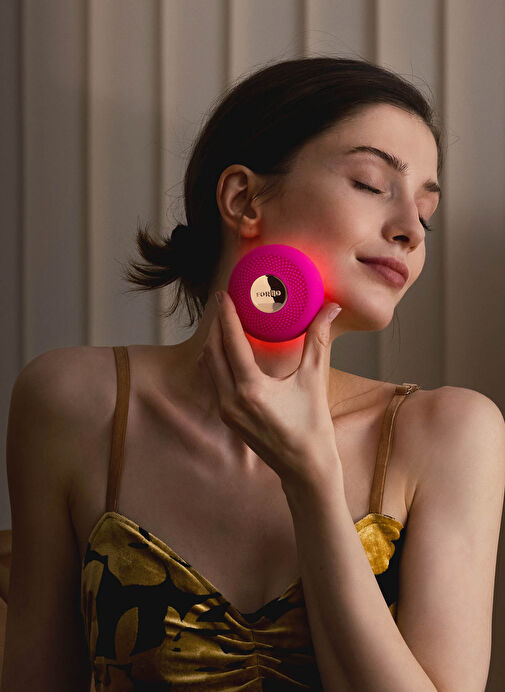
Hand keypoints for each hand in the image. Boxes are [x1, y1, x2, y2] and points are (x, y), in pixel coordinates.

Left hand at [197, 290, 342, 486]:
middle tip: (224, 304)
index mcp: (251, 389)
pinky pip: (214, 381)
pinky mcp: (227, 417)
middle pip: (212, 351)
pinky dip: (217, 362)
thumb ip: (318, 340)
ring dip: (214, 343)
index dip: (226, 315)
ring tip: (224, 324)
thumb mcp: (315, 379)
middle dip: (216, 325)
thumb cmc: (312, 427)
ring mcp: (226, 410)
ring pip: (209, 367)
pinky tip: (228, 352)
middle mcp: (231, 400)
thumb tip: (331, 308)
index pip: (231, 342)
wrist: (304, 468)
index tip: (224, 295)